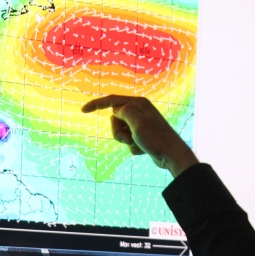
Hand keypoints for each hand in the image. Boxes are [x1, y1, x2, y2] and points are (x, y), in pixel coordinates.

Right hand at [81, 95, 198, 176]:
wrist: (171, 155)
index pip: (112, 100)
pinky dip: (133, 147)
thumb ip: (123, 111)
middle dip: (117, 131)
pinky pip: (128, 141)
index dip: (96, 104)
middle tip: (130, 137)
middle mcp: (139, 111)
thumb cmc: (155, 137)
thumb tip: (116, 109)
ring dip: (125, 140)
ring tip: (137, 143)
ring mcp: (140, 124)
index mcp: (138, 103)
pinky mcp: (141, 136)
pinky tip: (144, 149)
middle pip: (114, 119)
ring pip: (119, 132)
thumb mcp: (136, 121)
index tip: (83, 110)